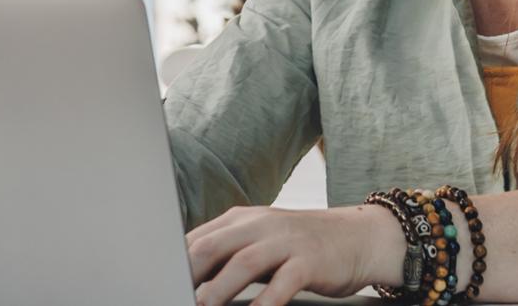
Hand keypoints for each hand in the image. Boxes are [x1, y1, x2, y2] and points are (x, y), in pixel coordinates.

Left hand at [185, 204, 406, 305]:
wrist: (360, 237)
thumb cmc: (303, 245)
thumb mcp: (261, 241)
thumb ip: (228, 254)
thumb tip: (190, 278)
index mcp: (241, 220)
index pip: (197, 239)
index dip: (173, 264)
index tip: (157, 284)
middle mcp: (259, 225)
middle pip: (212, 247)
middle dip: (187, 275)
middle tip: (170, 295)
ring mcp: (285, 241)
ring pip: (242, 264)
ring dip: (218, 290)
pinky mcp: (308, 261)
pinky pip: (282, 284)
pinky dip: (264, 303)